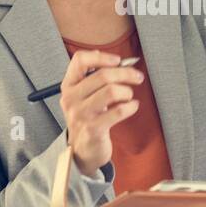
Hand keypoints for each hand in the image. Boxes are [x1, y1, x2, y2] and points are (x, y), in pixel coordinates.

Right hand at [59, 49, 143, 176]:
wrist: (82, 149)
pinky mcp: (93, 129)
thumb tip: (122, 63)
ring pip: (111, 91)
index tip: (118, 60)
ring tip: (129, 95)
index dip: (102, 57)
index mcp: (68, 85)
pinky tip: (132, 106)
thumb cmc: (87, 118)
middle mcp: (71, 98)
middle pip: (102, 75)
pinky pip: (118, 111)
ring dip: (127, 91)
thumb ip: (97, 78)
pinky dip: (131, 106)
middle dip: (126, 73)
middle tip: (137, 76)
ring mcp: (81, 114)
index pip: (80, 60)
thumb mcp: (84, 95)